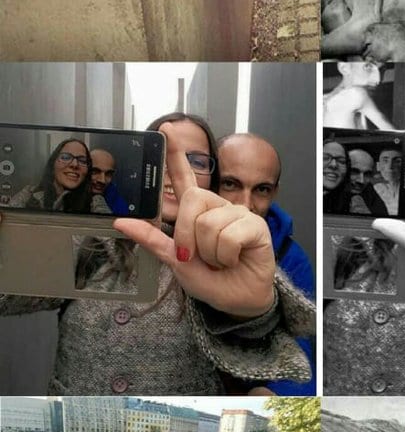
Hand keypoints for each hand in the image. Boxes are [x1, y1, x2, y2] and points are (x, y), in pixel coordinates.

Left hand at [115, 129, 276, 317]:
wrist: (239, 302)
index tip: (166, 129)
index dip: (175, 155)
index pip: (184, 179)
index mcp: (197, 213)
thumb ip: (153, 240)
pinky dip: (227, 256)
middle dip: (188, 234)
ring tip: (221, 261)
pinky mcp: (255, 225)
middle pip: (193, 199)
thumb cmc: (212, 281)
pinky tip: (236, 259)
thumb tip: (121, 222)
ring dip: (211, 253)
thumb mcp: (177, 262)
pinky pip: (230, 236)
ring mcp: (237, 214)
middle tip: (196, 256)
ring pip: (210, 223)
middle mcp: (217, 208)